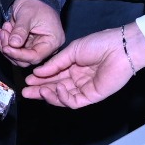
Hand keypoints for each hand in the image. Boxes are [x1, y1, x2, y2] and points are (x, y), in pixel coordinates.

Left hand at [0, 0, 63, 67]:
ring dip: (5, 45)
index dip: (20, 55)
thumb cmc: (35, 4)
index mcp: (52, 41)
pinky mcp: (26, 46)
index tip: (6, 48)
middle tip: (2, 33)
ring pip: (17, 57)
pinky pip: (13, 51)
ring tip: (2, 30)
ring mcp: (35, 47)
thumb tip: (13, 44)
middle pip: (25, 60)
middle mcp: (45, 48)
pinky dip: (4, 42)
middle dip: (10, 49)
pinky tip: (1, 31)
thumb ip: (20, 30)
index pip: (36, 56)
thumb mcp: (27, 14)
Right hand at [24, 23, 144, 107]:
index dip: (40, 79)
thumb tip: (38, 72)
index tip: (27, 80)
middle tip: (25, 92)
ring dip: (49, 95)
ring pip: (63, 97)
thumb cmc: (99, 44)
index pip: (54, 76)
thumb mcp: (72, 50)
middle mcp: (78, 79)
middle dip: (40, 90)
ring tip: (37, 91)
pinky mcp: (93, 96)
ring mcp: (85, 88)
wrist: (119, 48)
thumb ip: (55, 63)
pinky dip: (63, 97)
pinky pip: (74, 101)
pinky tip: (57, 89)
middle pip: (56, 88)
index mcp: (74, 66)